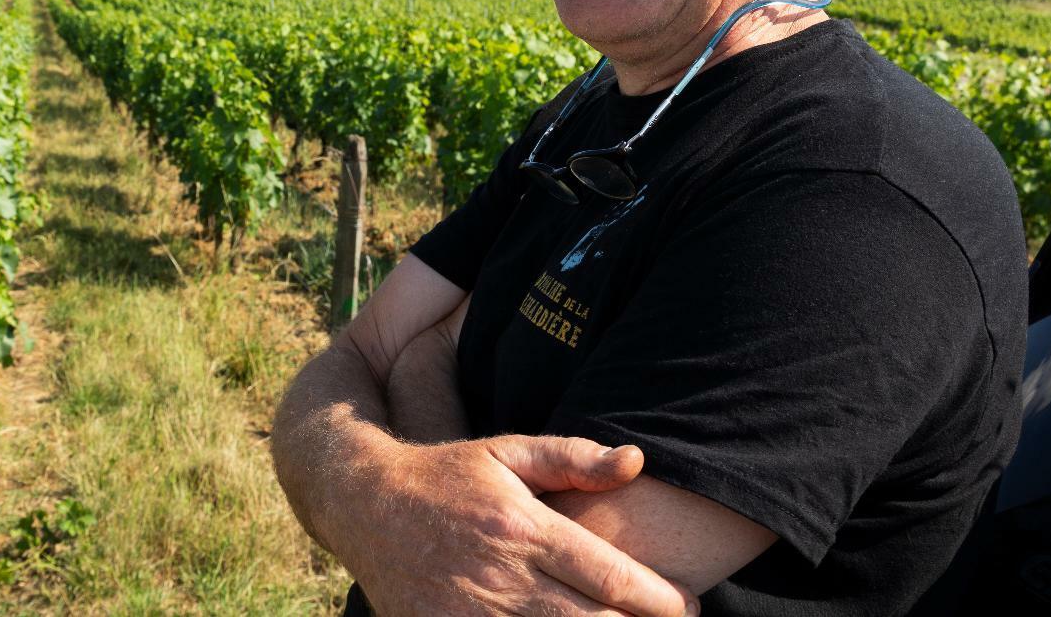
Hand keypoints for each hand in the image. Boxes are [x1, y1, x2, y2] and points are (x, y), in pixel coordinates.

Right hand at [346, 435, 697, 616]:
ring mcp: (467, 614)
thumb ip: (572, 457)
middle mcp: (497, 576)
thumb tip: (636, 460)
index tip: (687, 605)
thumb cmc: (447, 475)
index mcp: (520, 526)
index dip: (658, 598)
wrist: (363, 502)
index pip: (608, 574)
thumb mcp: (506, 451)